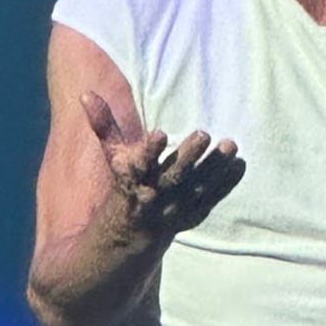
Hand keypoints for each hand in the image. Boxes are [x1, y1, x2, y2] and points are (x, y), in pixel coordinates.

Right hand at [82, 91, 245, 240]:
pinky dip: (226, 184)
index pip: (139, 165)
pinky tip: (239, 164)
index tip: (159, 134)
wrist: (132, 232)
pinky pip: (211, 199)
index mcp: (132, 180)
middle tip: (203, 134)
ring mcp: (175, 208)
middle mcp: (154, 196)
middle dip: (188, 158)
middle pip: (173, 177)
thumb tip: (85, 93)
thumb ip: (104, 125)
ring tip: (231, 145)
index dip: (148, 151)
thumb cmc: (124, 184)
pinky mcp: (193, 214)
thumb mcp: (112, 156)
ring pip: (197, 188)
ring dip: (214, 168)